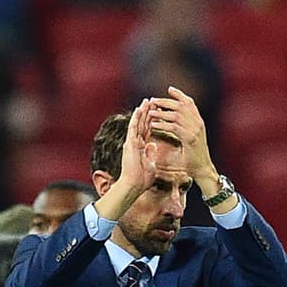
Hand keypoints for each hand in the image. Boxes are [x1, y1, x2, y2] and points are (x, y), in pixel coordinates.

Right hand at [95, 99, 158, 220]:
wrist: (133, 185)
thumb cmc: (141, 179)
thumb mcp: (150, 164)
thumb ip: (151, 153)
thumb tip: (153, 145)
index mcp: (141, 148)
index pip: (147, 130)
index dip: (152, 120)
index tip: (157, 111)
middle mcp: (135, 143)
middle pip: (142, 125)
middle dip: (147, 113)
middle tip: (152, 101)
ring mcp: (131, 143)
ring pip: (137, 124)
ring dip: (142, 112)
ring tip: (147, 101)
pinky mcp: (130, 144)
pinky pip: (133, 128)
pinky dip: (136, 118)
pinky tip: (139, 109)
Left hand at [148, 86, 215, 183]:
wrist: (202, 169)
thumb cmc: (193, 156)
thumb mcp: (189, 138)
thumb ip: (183, 128)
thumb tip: (173, 119)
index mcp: (198, 121)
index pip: (190, 102)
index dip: (180, 94)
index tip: (169, 89)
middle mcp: (198, 123)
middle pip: (181, 105)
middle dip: (166, 102)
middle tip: (153, 100)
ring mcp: (195, 130)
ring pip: (176, 115)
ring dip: (161, 113)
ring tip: (150, 112)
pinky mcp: (190, 138)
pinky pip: (174, 128)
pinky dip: (162, 125)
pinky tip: (153, 125)